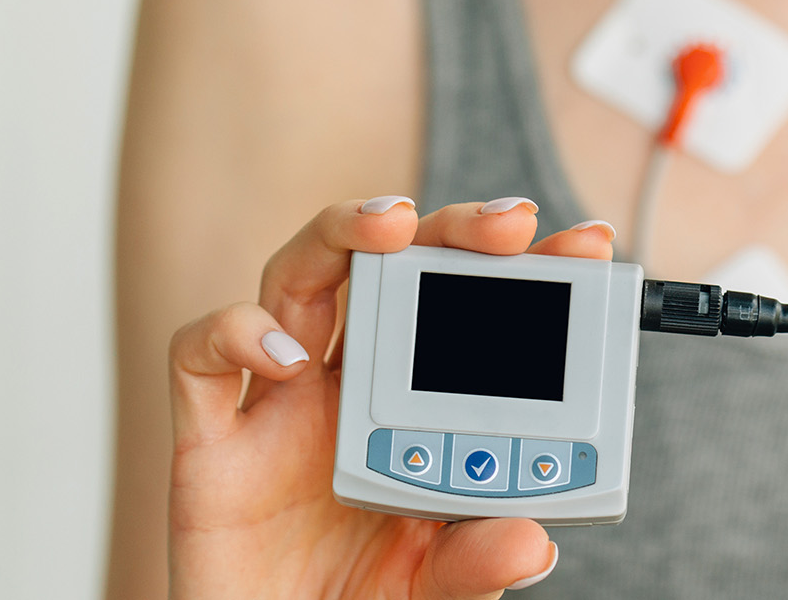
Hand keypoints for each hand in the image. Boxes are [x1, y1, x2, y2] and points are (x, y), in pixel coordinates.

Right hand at [166, 196, 616, 598]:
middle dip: (448, 229)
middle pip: (387, 267)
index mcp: (412, 406)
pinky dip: (236, 334)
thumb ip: (480, 562)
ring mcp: (276, 406)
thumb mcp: (441, 587)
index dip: (520, 268)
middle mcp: (345, 387)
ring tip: (393, 227)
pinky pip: (199, 355)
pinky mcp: (209, 441)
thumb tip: (530, 541)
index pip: (466, 308)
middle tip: (508, 225)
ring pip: (295, 276)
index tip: (587, 246)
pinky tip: (287, 357)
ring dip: (341, 233)